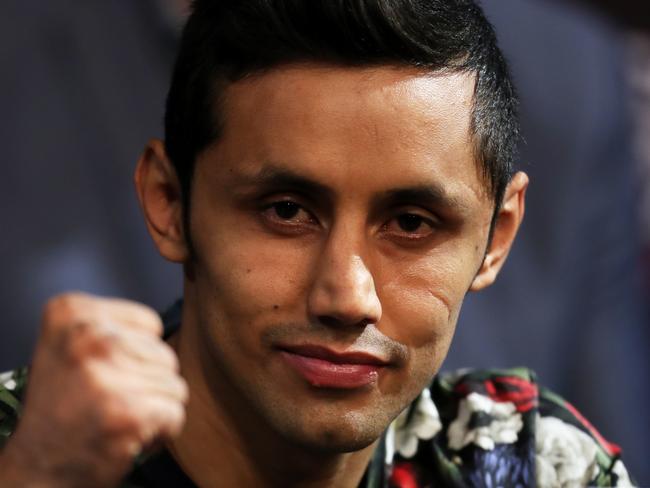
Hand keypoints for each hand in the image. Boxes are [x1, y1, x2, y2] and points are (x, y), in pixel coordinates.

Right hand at [0, 293, 187, 487]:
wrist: (35, 466)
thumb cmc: (62, 404)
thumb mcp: (70, 345)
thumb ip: (114, 327)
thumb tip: (165, 330)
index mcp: (70, 312)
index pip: (150, 323)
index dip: (137, 354)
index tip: (104, 374)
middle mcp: (87, 336)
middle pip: (165, 353)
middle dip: (148, 383)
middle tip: (110, 401)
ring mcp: (107, 375)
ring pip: (174, 383)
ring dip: (155, 408)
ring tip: (117, 417)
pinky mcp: (128, 411)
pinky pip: (176, 413)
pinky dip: (161, 431)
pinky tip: (128, 435)